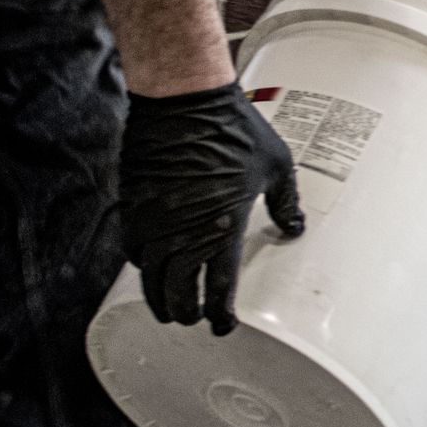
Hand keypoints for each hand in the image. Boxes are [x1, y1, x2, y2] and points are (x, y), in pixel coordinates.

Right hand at [119, 84, 304, 335]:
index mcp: (222, 226)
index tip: (223, 325)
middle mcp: (183, 230)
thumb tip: (294, 227)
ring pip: (151, 274)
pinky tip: (150, 268)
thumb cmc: (233, 129)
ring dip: (159, 296)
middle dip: (185, 311)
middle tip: (193, 319)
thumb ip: (285, 202)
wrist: (184, 100)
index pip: (219, 286)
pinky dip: (141, 264)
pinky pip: (133, 246)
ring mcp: (154, 218)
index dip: (220, 313)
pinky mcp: (134, 202)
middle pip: (178, 289)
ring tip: (169, 308)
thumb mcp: (276, 167)